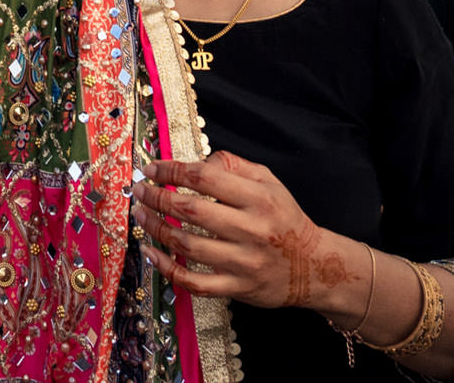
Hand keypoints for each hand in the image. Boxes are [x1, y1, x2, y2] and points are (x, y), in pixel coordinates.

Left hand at [132, 153, 356, 311]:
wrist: (313, 267)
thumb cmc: (285, 218)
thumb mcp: (269, 181)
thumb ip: (233, 165)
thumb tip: (197, 163)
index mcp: (258, 199)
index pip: (204, 178)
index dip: (172, 171)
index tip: (152, 169)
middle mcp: (251, 230)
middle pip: (191, 211)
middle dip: (157, 198)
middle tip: (139, 191)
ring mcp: (243, 263)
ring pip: (187, 246)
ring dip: (156, 229)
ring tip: (140, 216)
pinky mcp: (237, 288)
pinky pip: (193, 281)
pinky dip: (166, 268)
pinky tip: (151, 253)